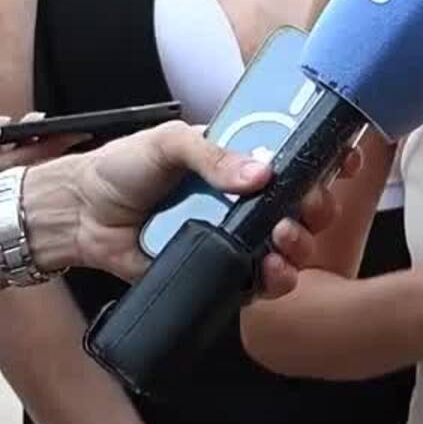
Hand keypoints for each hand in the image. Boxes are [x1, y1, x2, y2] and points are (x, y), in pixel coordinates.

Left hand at [43, 121, 347, 293]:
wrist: (79, 214)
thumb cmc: (121, 168)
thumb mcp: (169, 143)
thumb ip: (213, 154)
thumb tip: (262, 172)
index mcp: (241, 157)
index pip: (298, 155)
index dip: (327, 158)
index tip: (343, 159)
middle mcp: (245, 197)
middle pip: (305, 203)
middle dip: (319, 205)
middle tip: (307, 205)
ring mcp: (234, 235)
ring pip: (290, 245)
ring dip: (301, 244)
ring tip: (285, 238)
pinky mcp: (217, 268)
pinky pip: (257, 280)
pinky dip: (274, 279)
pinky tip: (270, 270)